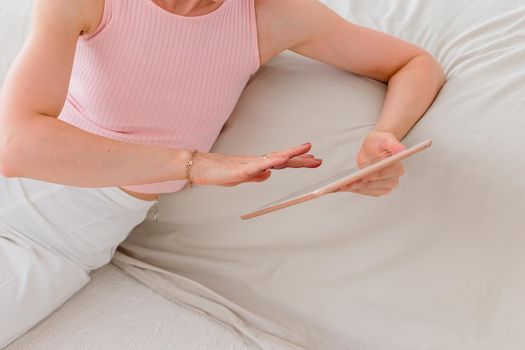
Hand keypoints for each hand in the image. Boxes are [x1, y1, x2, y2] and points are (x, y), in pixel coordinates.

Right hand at [188, 143, 322, 185]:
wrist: (202, 168)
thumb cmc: (220, 172)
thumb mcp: (242, 177)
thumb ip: (255, 176)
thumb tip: (268, 175)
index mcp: (259, 164)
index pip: (283, 161)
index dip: (298, 161)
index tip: (313, 159)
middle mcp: (258, 161)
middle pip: (284, 158)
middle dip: (302, 158)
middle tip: (318, 159)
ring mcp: (251, 163)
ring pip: (275, 157)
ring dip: (292, 153)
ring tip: (307, 150)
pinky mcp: (243, 168)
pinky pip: (261, 164)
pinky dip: (273, 161)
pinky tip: (283, 159)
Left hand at [336, 131, 405, 196]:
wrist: (376, 146)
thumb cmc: (381, 142)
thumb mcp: (386, 139)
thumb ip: (393, 144)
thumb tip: (401, 150)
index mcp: (397, 168)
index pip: (382, 175)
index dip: (371, 176)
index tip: (360, 177)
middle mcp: (393, 179)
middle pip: (374, 185)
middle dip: (360, 184)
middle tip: (346, 183)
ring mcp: (385, 186)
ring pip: (369, 190)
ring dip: (356, 188)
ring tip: (342, 186)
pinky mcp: (378, 189)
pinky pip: (366, 192)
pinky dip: (356, 190)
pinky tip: (346, 187)